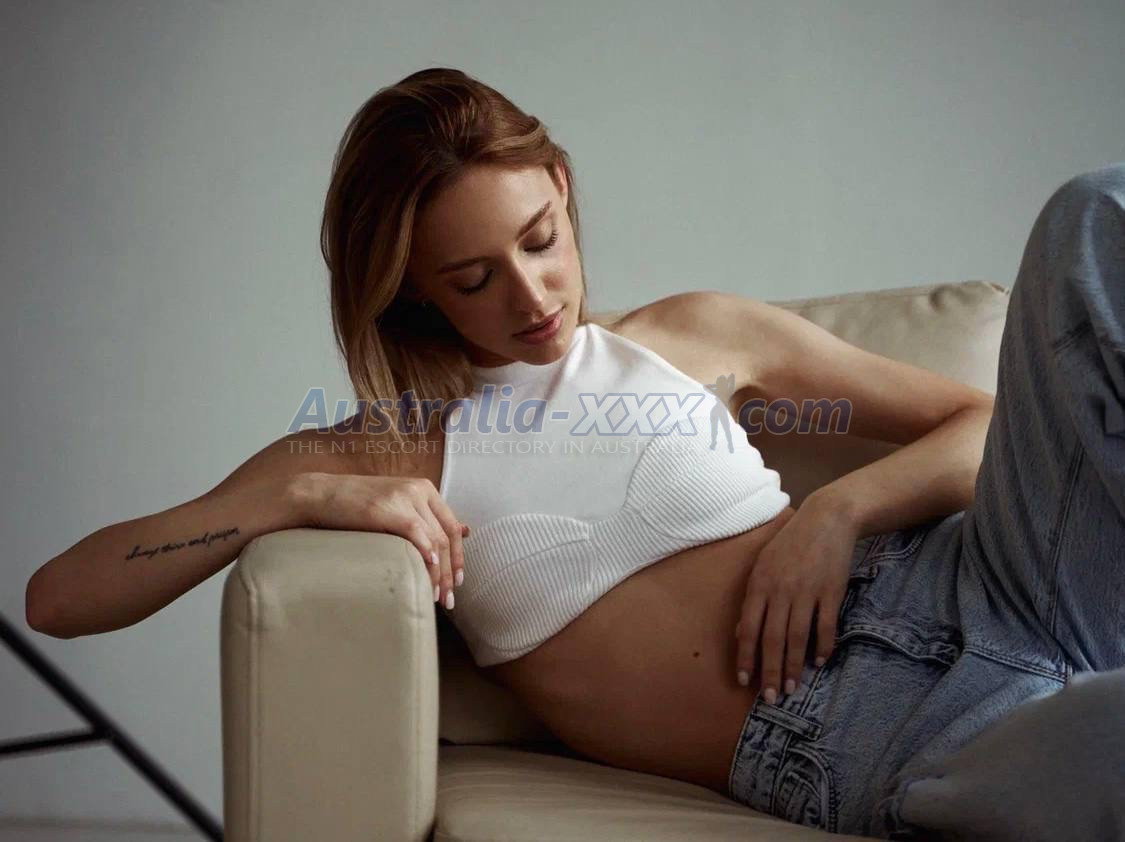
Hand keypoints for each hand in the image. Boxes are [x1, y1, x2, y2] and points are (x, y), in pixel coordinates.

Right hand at [295, 472, 469, 607]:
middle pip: (446, 536)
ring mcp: (404, 497)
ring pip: (434, 539)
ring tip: (436, 597)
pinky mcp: (388, 507)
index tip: (459, 582)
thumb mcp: (398, 505)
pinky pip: (416, 533)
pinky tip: (429, 571)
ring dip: (438, 573)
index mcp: (424, 489)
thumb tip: (466, 531)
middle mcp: (419, 490)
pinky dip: (426, 554)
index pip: (452, 526)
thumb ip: (427, 517)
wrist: (319, 494)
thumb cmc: (356, 505)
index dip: (458, 557)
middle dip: (451, 572)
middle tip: (449, 599)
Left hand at [734, 498, 859, 703]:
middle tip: (770, 698)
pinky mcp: (831, 592)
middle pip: (773, 639)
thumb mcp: (763, 564)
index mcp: (759, 584)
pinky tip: (819, 662)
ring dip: (794, 666)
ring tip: (792, 688)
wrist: (827, 519)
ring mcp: (807, 592)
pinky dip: (822, 646)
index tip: (744, 681)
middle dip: (770, 671)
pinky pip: (825, 626)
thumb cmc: (791, 543)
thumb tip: (742, 633)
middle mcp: (781, 590)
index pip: (749, 628)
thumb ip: (754, 598)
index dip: (746, 657)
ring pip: (797, 637)